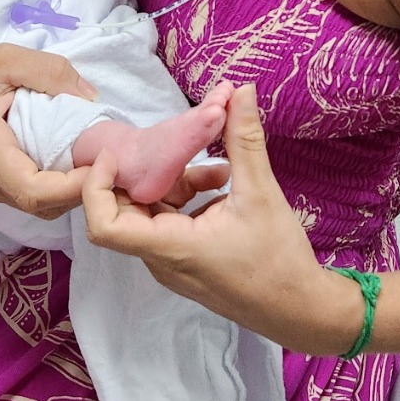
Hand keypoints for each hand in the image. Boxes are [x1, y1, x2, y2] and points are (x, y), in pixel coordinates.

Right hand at [0, 42, 96, 218]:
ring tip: (82, 158)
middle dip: (77, 188)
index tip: (103, 162)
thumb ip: (50, 72)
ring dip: (60, 189)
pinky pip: (13, 197)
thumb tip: (91, 98)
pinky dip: (40, 186)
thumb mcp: (4, 58)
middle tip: (101, 158)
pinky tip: (51, 160)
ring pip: (28, 206)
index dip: (76, 186)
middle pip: (39, 205)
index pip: (36, 192)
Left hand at [82, 84, 358, 354]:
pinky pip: (172, 221)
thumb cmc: (279, 261)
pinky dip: (189, 196)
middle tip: (171, 139)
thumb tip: (239, 91)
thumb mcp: (261, 194)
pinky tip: (223, 181)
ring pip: (153, 211)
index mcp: (170, 247)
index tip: (118, 154)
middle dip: (146, 169)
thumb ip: (244, 140)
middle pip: (128, 208)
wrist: (302, 310)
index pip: (104, 225)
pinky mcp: (187, 260)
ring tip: (214, 162)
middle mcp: (162, 258)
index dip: (97, 187)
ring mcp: (173, 261)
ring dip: (176, 180)